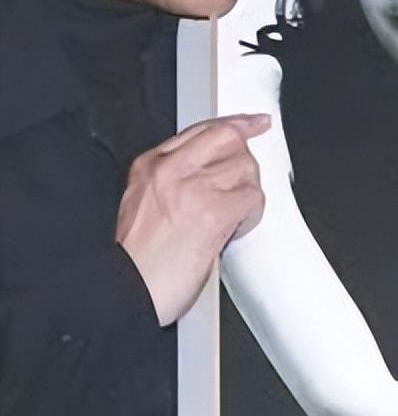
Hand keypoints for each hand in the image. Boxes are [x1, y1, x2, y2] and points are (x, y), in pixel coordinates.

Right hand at [116, 114, 270, 325]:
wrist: (126, 292)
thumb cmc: (136, 261)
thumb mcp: (142, 204)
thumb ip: (175, 180)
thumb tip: (213, 172)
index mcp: (150, 165)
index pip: (204, 129)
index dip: (237, 125)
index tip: (254, 123)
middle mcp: (171, 170)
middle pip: (229, 140)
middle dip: (244, 162)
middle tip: (242, 186)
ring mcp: (193, 188)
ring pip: (245, 168)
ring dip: (246, 195)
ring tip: (227, 219)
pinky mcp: (214, 212)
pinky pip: (253, 198)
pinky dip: (250, 216)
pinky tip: (232, 230)